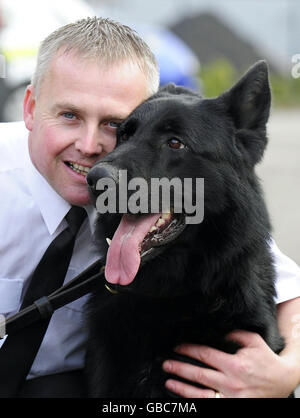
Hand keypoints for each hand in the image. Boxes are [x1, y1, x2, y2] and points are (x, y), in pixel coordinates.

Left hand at [162, 330, 298, 397]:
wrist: (283, 381)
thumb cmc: (266, 360)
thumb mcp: (253, 341)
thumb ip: (234, 334)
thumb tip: (216, 331)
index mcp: (234, 365)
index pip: (205, 355)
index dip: (189, 350)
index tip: (178, 347)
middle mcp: (231, 383)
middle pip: (198, 374)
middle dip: (180, 368)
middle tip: (166, 364)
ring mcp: (230, 397)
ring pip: (201, 394)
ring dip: (182, 388)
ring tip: (169, 381)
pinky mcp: (231, 406)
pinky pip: (209, 404)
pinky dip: (195, 400)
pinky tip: (185, 397)